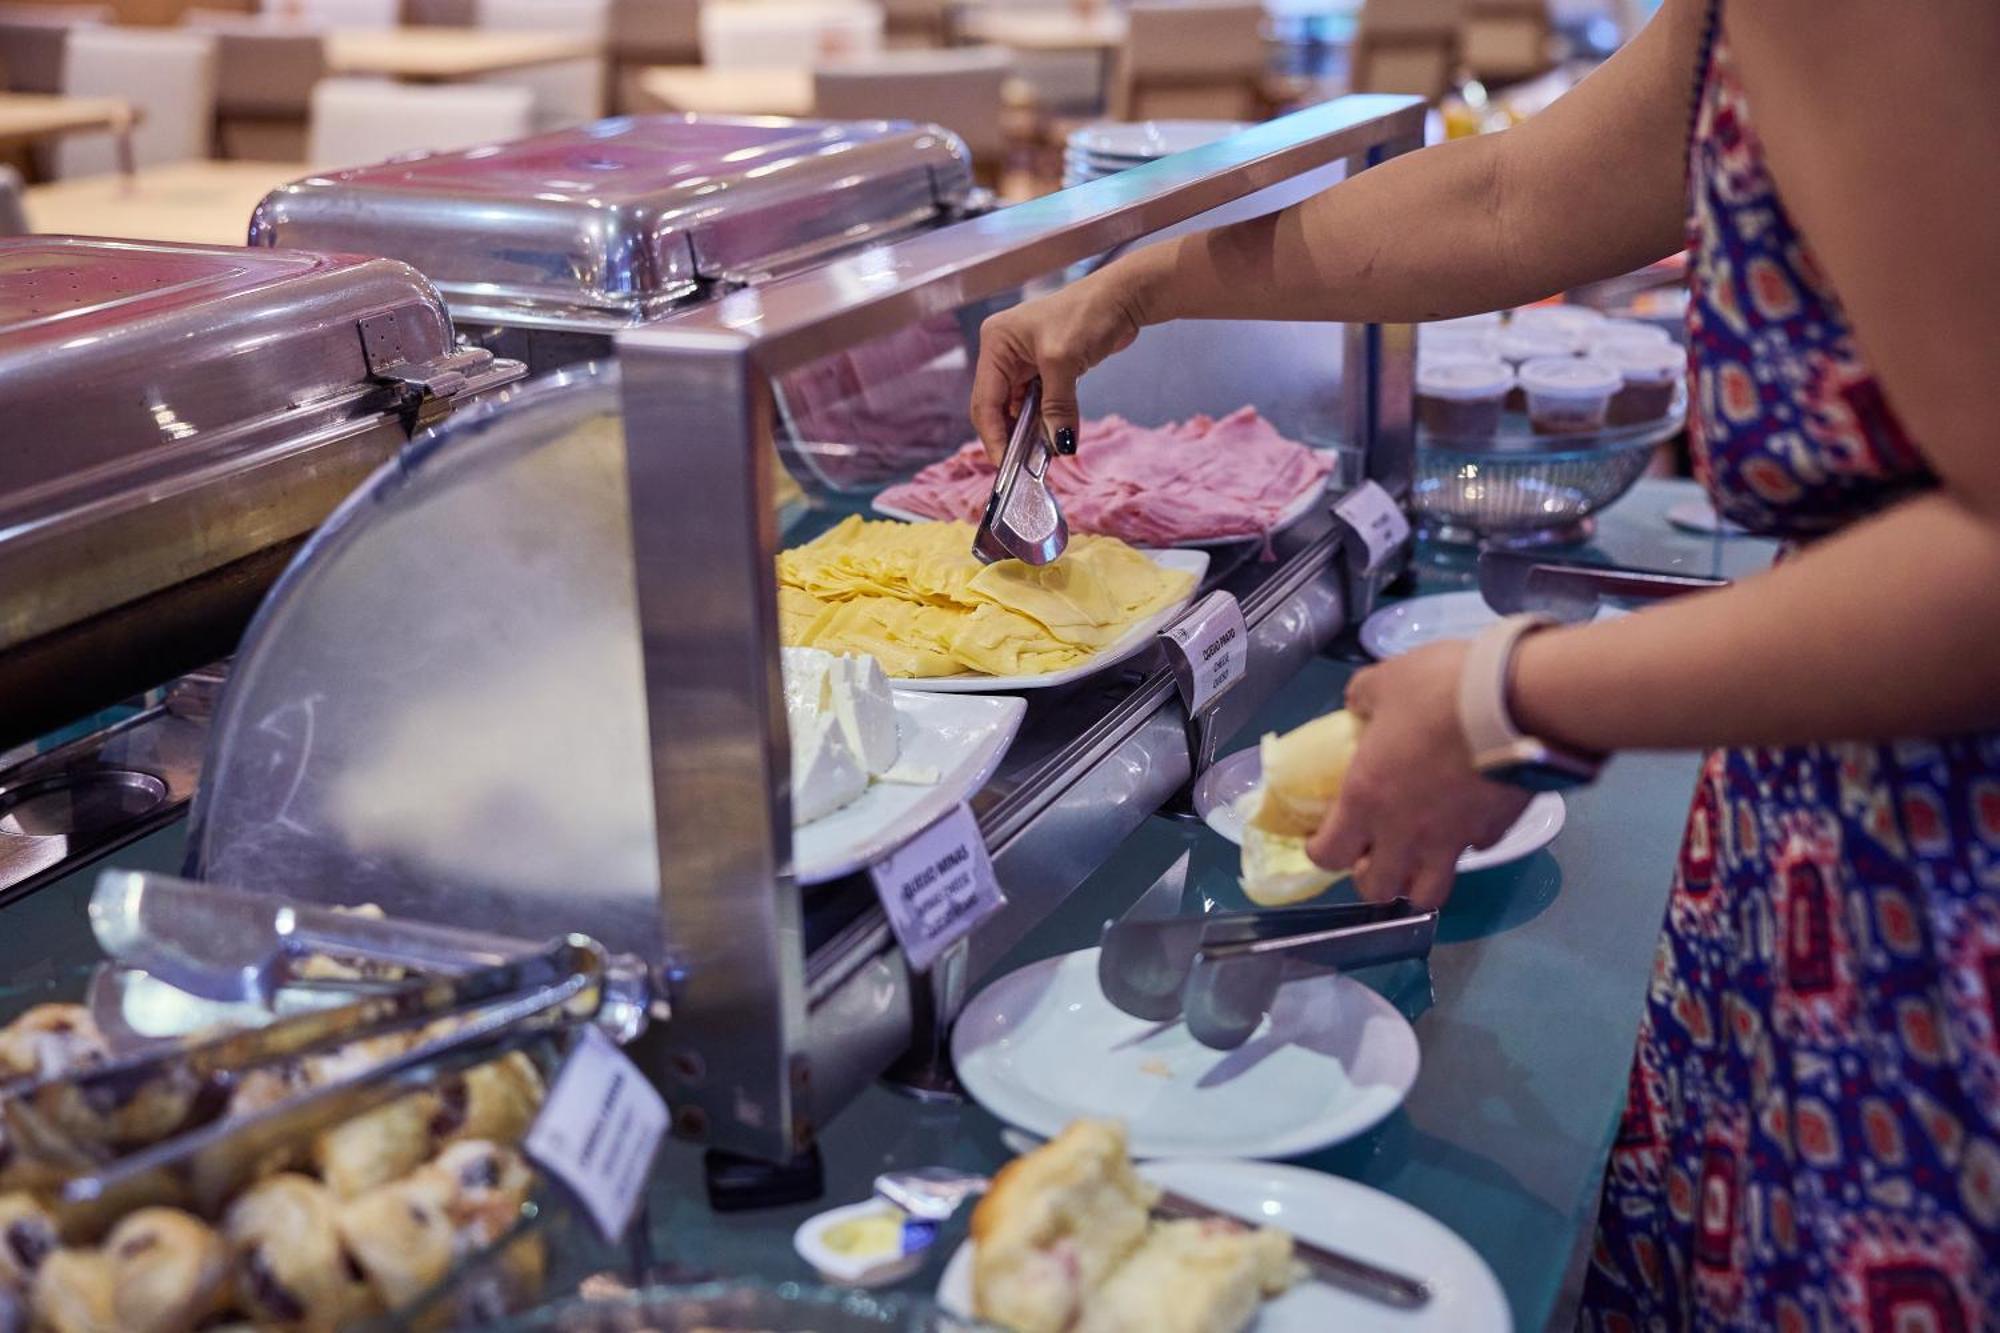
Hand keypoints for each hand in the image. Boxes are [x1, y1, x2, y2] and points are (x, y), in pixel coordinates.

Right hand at [969, 265, 1153, 462]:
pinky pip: (1036, 402)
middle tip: (1025, 466)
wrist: (1123, 296)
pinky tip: (1054, 437)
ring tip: (1042, 455)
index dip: (994, 436)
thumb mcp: (1065, 362)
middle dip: (1010, 436)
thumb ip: (1056, 407)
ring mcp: (1022, 360)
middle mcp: (1003, 352)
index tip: (1007, 465)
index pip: (984, 401)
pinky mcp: (1044, 368)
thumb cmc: (1088, 314)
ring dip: (1029, 431)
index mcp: (995, 343)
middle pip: (996, 407)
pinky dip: (1044, 420)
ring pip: (1017, 408)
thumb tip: (1058, 445)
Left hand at [1308, 642, 1532, 908]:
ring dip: (1416, 881)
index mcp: (1367, 799)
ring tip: (1417, 857)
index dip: (1322, 852)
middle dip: (1370, 877)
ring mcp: (1453, 840)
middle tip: (1373, 851)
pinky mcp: (1495, 832)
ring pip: (1429, 893)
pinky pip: (1475, 851)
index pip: (1329, 855)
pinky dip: (1467, 844)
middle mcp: (1405, 832)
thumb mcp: (1386, 680)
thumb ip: (1363, 698)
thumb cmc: (1438, 692)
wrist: (1515, 704)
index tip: (1324, 839)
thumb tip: (1359, 706)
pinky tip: (1467, 820)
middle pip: (1378, 889)